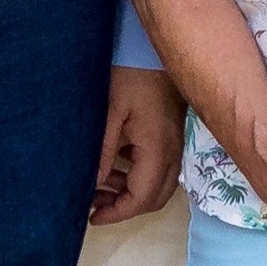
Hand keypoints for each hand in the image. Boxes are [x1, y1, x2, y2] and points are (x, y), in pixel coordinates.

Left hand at [92, 67, 183, 223]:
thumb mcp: (109, 113)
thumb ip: (103, 153)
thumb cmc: (130, 74)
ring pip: (158, 185)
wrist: (152, 48)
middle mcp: (172, 152)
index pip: (142, 198)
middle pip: (155, 198)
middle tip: (94, 205)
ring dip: (131, 192)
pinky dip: (137, 176)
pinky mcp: (172, 135)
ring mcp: (175, 144)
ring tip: (98, 189)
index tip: (91, 217)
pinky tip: (113, 168)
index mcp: (157, 149)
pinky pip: (159, 168)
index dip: (117, 213)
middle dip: (125, 208)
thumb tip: (93, 186)